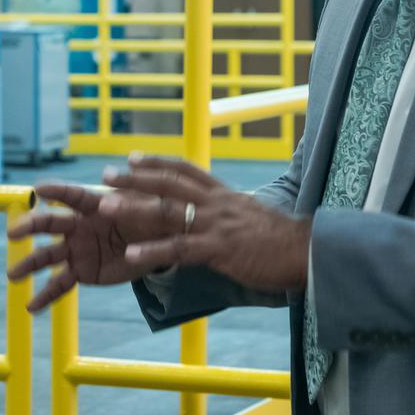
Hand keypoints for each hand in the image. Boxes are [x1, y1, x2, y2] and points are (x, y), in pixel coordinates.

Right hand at [6, 177, 188, 312]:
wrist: (155, 244)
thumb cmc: (149, 216)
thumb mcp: (148, 204)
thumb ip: (136, 198)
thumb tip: (126, 179)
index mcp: (93, 204)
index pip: (72, 195)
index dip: (57, 191)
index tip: (39, 188)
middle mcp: (77, 225)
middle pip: (51, 224)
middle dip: (31, 226)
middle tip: (14, 232)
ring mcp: (76, 249)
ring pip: (48, 255)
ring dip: (30, 263)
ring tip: (13, 274)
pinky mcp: (81, 271)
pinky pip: (60, 284)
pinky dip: (45, 296)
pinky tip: (31, 306)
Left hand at [100, 156, 311, 293]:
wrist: (309, 252)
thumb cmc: (284, 242)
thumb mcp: (251, 219)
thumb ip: (228, 216)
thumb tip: (213, 220)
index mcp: (224, 195)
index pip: (185, 170)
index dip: (157, 162)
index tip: (132, 157)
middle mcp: (217, 203)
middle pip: (169, 183)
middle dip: (134, 177)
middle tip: (105, 174)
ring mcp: (216, 225)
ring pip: (167, 210)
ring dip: (132, 208)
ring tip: (104, 206)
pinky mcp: (219, 249)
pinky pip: (179, 249)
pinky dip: (152, 251)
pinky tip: (131, 256)